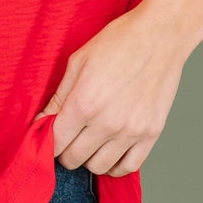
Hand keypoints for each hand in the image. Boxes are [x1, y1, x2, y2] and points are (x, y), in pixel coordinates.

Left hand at [35, 0, 188, 177]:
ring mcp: (131, 131)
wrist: (161, 35)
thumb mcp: (78, 62)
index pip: (55, 143)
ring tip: (90, 142)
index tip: (49, 135)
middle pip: (74, 159)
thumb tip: (41, 122)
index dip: (46, 141)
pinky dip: (116, 165)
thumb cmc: (119, 42)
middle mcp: (107, 123)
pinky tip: (110, 152)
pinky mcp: (151, 133)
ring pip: (99, 167)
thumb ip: (59, 97)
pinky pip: (129, 166)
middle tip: (69, 137)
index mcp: (84, 103)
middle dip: (65, 150)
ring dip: (89, 158)